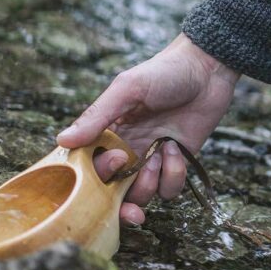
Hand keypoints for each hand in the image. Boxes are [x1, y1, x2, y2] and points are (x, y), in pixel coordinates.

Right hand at [56, 35, 238, 225]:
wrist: (208, 70)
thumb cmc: (164, 72)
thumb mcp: (128, 89)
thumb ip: (97, 116)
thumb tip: (62, 141)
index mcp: (107, 133)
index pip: (88, 168)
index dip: (97, 175)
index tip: (116, 158)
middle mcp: (126, 151)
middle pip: (110, 193)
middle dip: (119, 199)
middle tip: (137, 172)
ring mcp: (151, 160)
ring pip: (139, 196)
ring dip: (149, 182)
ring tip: (161, 152)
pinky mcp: (176, 165)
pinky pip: (168, 190)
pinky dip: (173, 175)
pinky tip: (176, 148)